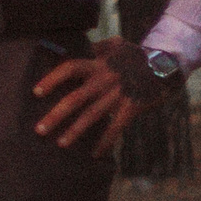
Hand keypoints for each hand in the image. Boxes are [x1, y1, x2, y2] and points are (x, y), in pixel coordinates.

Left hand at [34, 38, 151, 156]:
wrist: (164, 65)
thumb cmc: (132, 57)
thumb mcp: (113, 47)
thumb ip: (92, 49)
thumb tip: (66, 47)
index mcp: (96, 64)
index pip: (69, 69)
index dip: (52, 79)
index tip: (35, 92)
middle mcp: (104, 79)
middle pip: (75, 98)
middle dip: (55, 115)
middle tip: (39, 130)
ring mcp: (118, 94)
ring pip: (92, 115)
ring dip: (75, 131)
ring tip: (60, 144)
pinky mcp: (132, 107)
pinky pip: (116, 127)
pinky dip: (106, 141)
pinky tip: (96, 154)